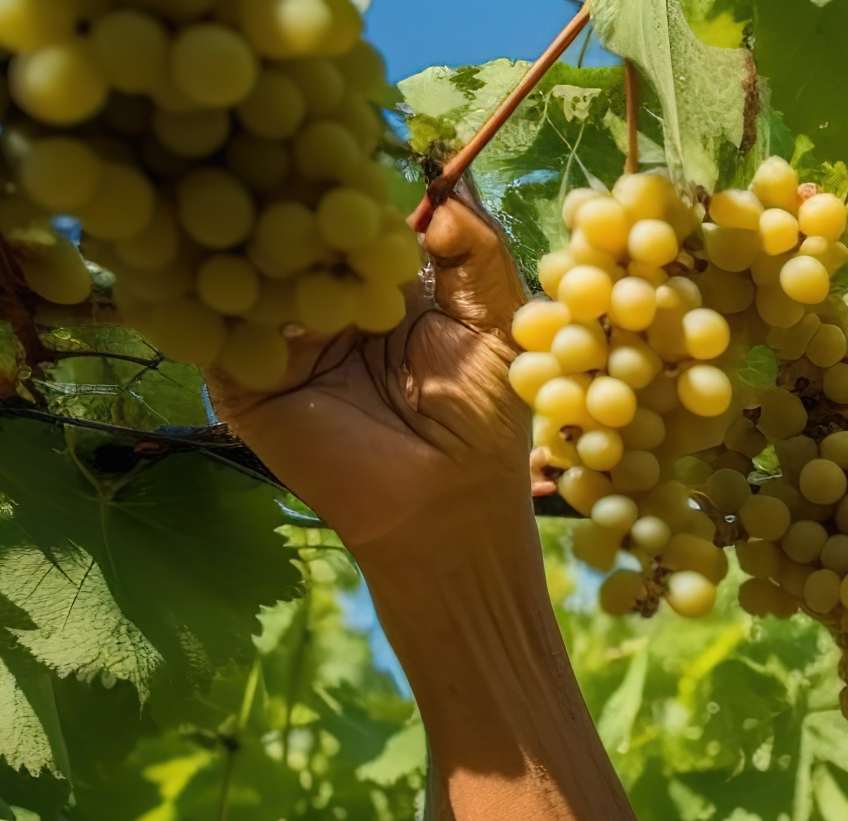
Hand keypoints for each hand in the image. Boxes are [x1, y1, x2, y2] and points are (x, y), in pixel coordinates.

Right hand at [210, 194, 531, 572]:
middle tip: (303, 180)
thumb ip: (480, 255)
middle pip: (285, 226)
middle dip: (291, 201)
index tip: (351, 154)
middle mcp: (314, 293)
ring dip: (255, 243)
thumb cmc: (480, 420)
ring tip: (279, 228)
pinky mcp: (240, 375)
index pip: (343, 208)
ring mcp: (272, 332)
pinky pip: (215, 325)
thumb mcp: (497, 324)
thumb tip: (443, 191)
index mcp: (370, 274)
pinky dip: (226, 299)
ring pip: (244, 266)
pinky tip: (252, 283)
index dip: (346, 180)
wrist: (447, 504)